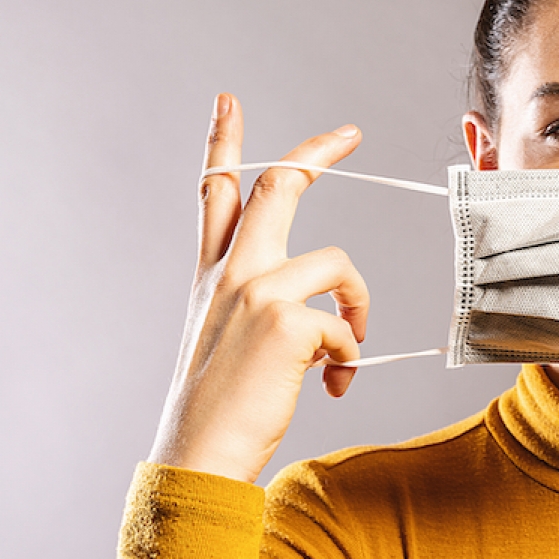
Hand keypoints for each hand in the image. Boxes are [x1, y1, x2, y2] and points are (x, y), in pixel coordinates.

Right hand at [148, 94, 369, 482]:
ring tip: (347, 354)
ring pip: (338, 263)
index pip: (214, 193)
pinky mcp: (286, 321)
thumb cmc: (222, 409)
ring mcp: (256, 292)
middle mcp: (230, 275)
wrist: (199, 457)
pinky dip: (349, 358)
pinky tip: (330, 386)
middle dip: (314, 153)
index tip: (231, 102)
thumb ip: (265, 309)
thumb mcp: (228, 342)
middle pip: (276, 189)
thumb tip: (325, 315)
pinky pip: (345, 325)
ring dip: (359, 305)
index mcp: (213, 277)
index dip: (224, 143)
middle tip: (348, 133)